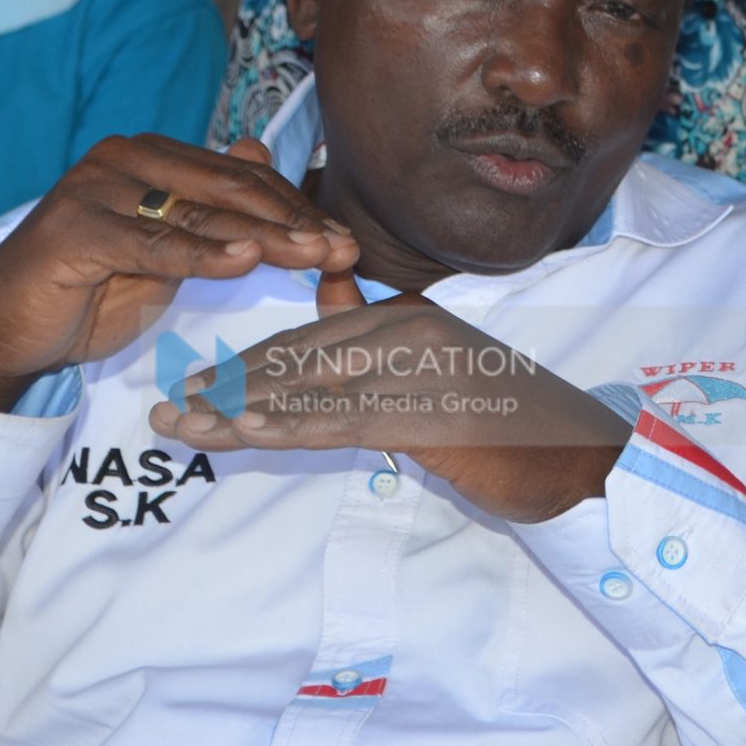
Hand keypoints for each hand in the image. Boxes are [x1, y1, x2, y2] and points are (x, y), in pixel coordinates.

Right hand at [0, 136, 358, 412]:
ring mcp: (95, 188)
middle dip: (293, 222)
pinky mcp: (75, 229)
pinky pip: (153, 243)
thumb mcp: (166, 251)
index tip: (346, 242)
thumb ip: (210, 211)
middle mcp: (123, 159)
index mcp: (151, 156)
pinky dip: (202, 254)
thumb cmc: (91, 290)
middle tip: (344, 251)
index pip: (242, 178)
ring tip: (313, 256)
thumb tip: (260, 153)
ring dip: (264, 237)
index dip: (297, 209)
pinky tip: (246, 261)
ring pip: (199, 213)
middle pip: (229, 190)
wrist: (5, 328)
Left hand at [146, 272, 631, 522]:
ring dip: (237, 413)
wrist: (577, 458)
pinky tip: (244, 439)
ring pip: (309, 392)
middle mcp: (412, 329)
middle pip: (298, 360)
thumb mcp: (443, 369)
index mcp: (411, 314)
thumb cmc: (511, 423)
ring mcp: (420, 370)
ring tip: (182, 428)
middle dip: (228, 386)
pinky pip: (341, 424)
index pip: (311, 335)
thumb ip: (381, 332)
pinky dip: (287, 430)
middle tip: (167, 409)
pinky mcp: (428, 413)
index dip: (249, 361)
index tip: (195, 382)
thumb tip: (327, 287)